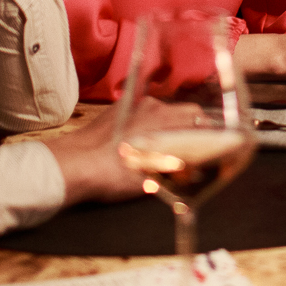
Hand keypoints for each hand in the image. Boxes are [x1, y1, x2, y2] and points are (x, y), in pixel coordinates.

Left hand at [45, 97, 203, 204]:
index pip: (199, 118)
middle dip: (192, 128)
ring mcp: (133, 105)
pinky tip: (144, 143)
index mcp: (163, 120)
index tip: (213, 143)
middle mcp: (151, 106)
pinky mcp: (117, 110)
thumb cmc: (110, 173)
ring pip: (164, 111)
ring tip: (169, 147)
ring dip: (172, 125)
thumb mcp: (149, 180)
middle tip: (194, 148)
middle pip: (184, 111)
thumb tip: (191, 171)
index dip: (209, 131)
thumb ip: (174, 172)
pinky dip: (152, 124)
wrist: (72, 166)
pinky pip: (144, 113)